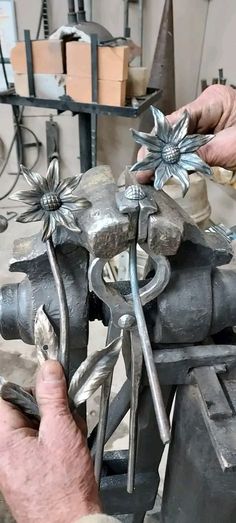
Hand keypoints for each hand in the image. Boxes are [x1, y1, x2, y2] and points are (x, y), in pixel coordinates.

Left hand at [0, 361, 101, 522]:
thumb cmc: (64, 488)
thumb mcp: (61, 431)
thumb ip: (52, 397)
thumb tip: (48, 370)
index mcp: (5, 440)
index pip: (5, 397)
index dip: (28, 388)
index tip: (48, 389)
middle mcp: (3, 453)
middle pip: (20, 412)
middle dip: (46, 408)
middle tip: (66, 414)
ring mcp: (13, 465)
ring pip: (31, 429)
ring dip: (53, 425)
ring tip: (71, 434)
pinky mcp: (25, 474)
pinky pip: (35, 447)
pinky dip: (53, 442)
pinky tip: (69, 448)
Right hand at [137, 85, 235, 183]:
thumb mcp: (230, 147)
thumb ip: (199, 154)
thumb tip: (171, 164)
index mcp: (213, 101)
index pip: (176, 120)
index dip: (158, 141)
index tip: (145, 160)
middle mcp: (207, 110)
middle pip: (173, 131)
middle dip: (158, 152)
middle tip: (141, 172)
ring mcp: (209, 124)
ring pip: (179, 142)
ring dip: (166, 159)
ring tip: (148, 175)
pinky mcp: (211, 139)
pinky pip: (189, 150)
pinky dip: (178, 162)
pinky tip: (165, 172)